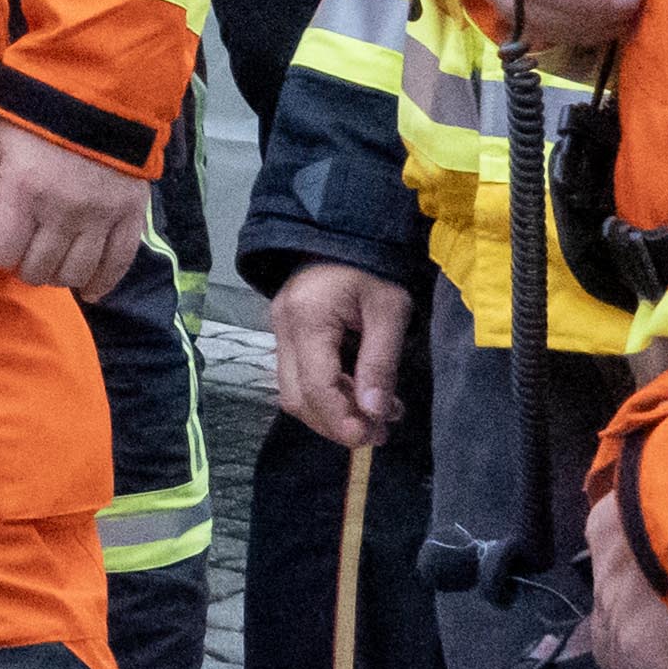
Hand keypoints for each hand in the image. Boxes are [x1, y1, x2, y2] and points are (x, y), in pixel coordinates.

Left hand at [0, 108, 149, 295]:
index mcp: (26, 188)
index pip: (0, 253)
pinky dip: (100, 282)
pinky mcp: (131, 213)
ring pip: (72, 273)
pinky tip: (87, 288)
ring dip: (52, 272)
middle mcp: (65, 210)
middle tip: (15, 241)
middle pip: (35, 269)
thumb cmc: (35, 100)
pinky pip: (118, 264)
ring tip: (44, 253)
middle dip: (16, 261)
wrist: (102, 77)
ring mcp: (102, 215)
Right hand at [268, 264, 412, 444]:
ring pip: (293, 393)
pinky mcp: (285, 335)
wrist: (342, 232)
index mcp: (307, 319)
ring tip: (375, 418)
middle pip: (296, 397)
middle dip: (335, 424)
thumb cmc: (371, 267)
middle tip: (378, 433)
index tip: (372, 437)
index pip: (315, 386)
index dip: (340, 419)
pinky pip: (298, 378)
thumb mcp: (389, 310)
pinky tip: (358, 396)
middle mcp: (282, 329)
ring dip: (331, 413)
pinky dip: (326, 395)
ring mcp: (278, 332)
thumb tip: (374, 413)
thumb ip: (381, 362)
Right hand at [582, 479, 667, 668]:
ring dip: (623, 619)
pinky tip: (647, 554)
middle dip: (636, 666)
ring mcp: (604, 575)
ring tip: (658, 606)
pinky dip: (620, 569)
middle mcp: (619, 623)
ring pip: (600, 614)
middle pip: (613, 662)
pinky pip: (602, 565)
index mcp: (656, 657)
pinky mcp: (598, 529)